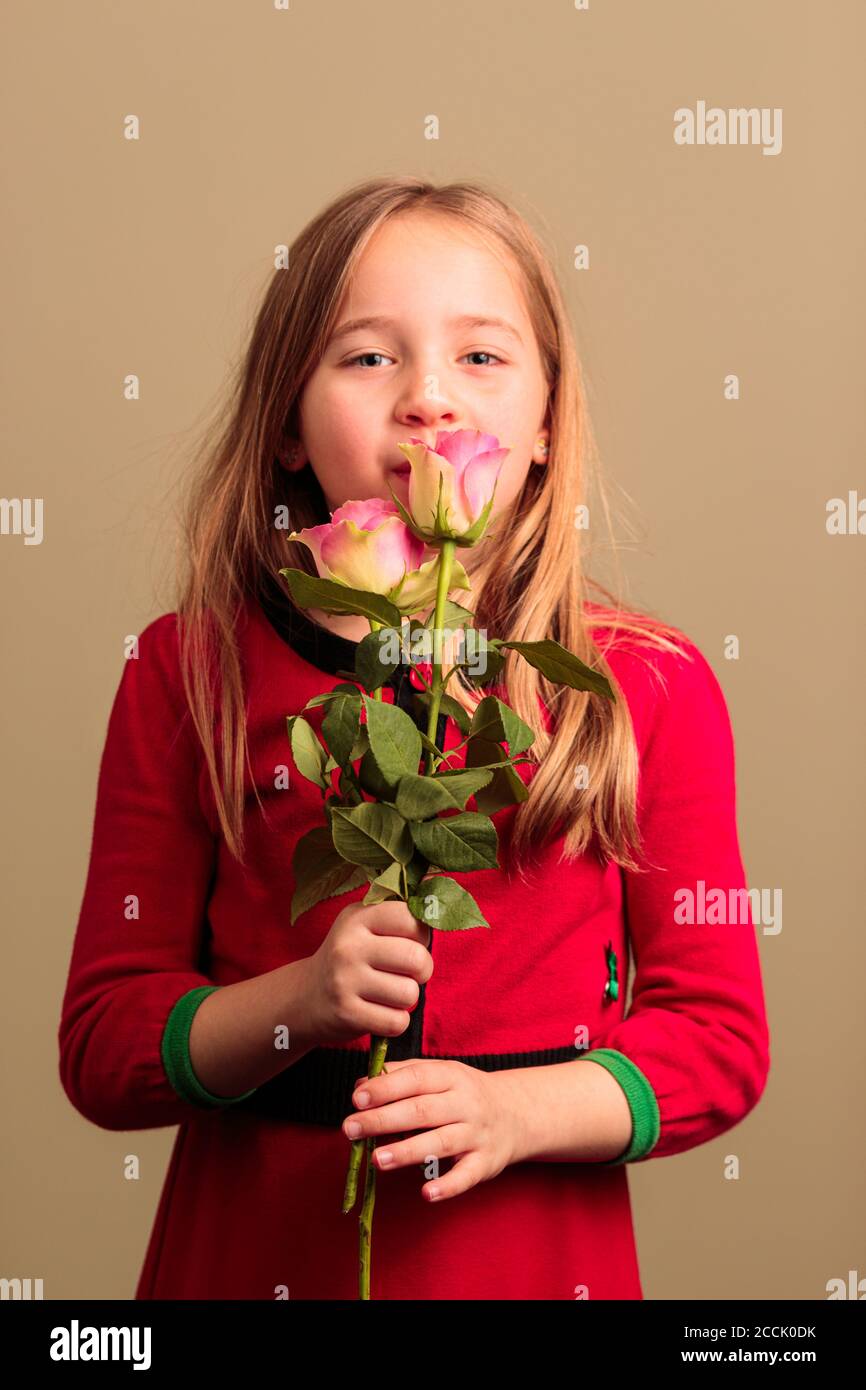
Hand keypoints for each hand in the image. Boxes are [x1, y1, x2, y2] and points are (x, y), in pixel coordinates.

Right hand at [305, 900, 433, 1046]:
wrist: (306, 996)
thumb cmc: (352, 957)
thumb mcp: (366, 924)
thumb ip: (402, 909)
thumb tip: (438, 881)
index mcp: (358, 917)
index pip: (411, 918)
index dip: (421, 934)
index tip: (408, 941)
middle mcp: (349, 946)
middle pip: (417, 959)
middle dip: (421, 970)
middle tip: (406, 973)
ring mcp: (345, 981)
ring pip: (410, 994)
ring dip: (406, 998)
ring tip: (388, 993)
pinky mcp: (347, 1014)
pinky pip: (397, 1022)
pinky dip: (395, 1022)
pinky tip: (380, 1012)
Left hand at [341, 1058, 522, 1201]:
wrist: (517, 1113)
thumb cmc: (463, 1093)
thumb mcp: (440, 1074)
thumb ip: (402, 1076)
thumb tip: (362, 1085)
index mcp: (450, 1076)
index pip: (415, 1079)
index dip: (386, 1088)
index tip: (357, 1098)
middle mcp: (465, 1103)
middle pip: (422, 1111)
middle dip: (383, 1120)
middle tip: (350, 1128)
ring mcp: (477, 1134)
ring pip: (440, 1142)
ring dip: (407, 1151)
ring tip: (377, 1160)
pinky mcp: (486, 1163)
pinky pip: (466, 1175)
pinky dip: (448, 1185)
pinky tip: (427, 1193)